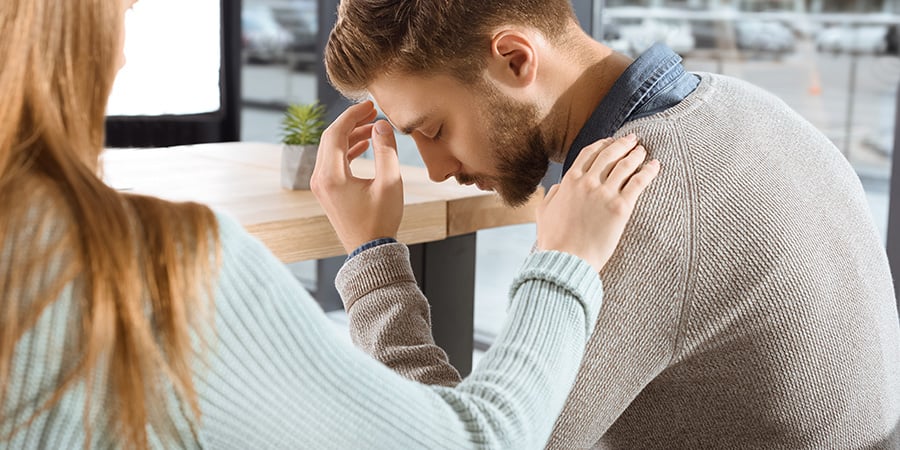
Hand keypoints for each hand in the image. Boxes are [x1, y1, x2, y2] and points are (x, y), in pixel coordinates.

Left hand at [310, 101, 402, 253]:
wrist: (370, 251)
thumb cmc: (380, 221)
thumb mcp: (390, 183)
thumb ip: (386, 150)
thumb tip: (381, 125)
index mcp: (331, 175)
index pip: (335, 132)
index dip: (353, 115)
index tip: (370, 105)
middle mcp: (320, 178)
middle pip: (330, 138)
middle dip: (351, 122)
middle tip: (372, 112)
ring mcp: (321, 186)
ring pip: (331, 149)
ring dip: (351, 136)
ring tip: (373, 127)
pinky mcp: (327, 191)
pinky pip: (333, 161)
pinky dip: (348, 150)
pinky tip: (365, 144)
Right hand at [535, 134, 659, 272]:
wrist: (567, 260)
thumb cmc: (554, 241)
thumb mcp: (544, 212)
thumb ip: (551, 195)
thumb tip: (557, 187)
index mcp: (569, 180)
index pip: (590, 153)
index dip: (603, 144)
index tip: (612, 141)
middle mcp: (587, 182)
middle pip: (610, 154)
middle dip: (623, 144)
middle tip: (633, 140)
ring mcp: (604, 193)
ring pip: (626, 165)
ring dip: (636, 154)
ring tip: (643, 152)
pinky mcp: (620, 207)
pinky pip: (639, 182)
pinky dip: (649, 171)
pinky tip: (655, 166)